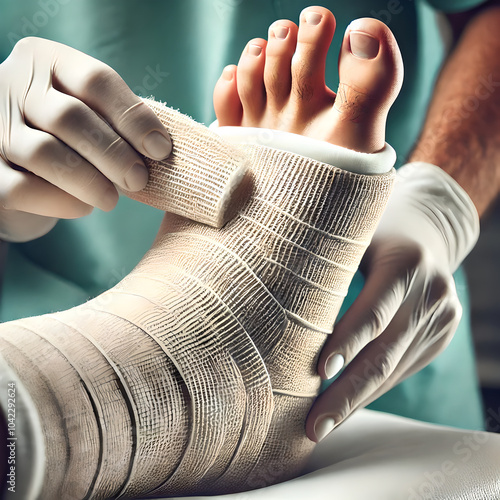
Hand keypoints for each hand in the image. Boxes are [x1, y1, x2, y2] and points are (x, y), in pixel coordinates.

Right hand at [0, 37, 171, 241]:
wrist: (17, 162)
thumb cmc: (69, 136)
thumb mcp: (90, 112)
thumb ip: (118, 119)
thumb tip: (165, 149)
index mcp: (46, 61)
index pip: (97, 81)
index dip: (136, 118)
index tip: (162, 150)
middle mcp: (12, 85)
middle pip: (72, 118)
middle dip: (116, 154)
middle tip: (140, 180)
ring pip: (46, 153)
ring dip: (91, 180)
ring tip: (114, 198)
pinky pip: (26, 188)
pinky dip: (63, 200)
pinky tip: (84, 206)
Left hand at [306, 162, 479, 442]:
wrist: (424, 232)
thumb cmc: (370, 229)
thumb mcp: (351, 230)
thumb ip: (323, 257)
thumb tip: (271, 299)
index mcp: (406, 261)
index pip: (375, 310)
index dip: (347, 342)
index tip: (318, 373)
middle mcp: (432, 292)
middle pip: (385, 353)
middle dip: (347, 394)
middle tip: (314, 426)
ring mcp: (442, 318)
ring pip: (395, 369)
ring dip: (357, 400)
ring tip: (321, 426)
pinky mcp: (441, 335)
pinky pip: (402, 368)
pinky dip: (372, 389)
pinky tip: (346, 405)